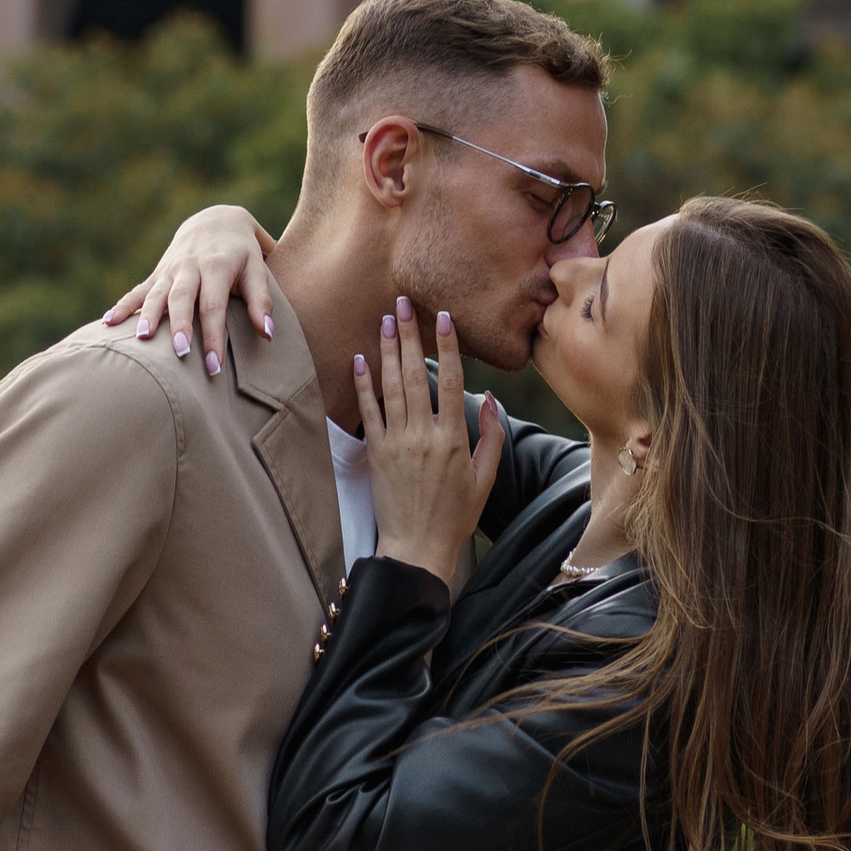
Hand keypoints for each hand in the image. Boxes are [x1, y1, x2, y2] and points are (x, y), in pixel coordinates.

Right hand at [102, 206, 275, 377]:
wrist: (216, 218)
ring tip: (141, 339)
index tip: (213, 367)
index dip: (213, 336)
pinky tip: (108, 323)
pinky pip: (138, 290)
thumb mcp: (257, 268)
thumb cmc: (243, 252)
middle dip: (180, 326)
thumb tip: (268, 334)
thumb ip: (262, 300)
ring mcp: (171, 269)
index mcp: (217, 266)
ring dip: (148, 315)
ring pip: (157, 293)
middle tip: (179, 354)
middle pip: (182, 298)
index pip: (214, 305)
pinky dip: (123, 305)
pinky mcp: (158, 273)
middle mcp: (191, 266)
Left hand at [355, 299, 504, 585]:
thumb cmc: (455, 516)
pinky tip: (360, 358)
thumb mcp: (485, 478)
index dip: (447, 346)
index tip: (444, 317)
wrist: (416, 548)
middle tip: (403, 302)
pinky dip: (363, 383)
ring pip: (391, 386)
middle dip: (411, 335)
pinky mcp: (375, 452)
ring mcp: (396, 442)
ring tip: (386, 319)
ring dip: (388, 349)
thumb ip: (491, 436)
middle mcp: (423, 434)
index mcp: (453, 438)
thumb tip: (489, 397)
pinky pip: (368, 411)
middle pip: (416, 374)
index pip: (451, 380)